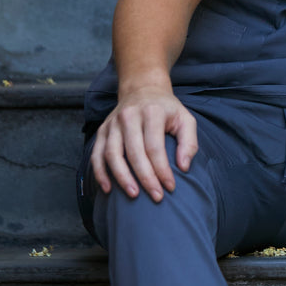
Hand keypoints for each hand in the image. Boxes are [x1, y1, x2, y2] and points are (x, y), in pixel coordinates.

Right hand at [90, 85, 198, 200]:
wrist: (143, 89)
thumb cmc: (167, 110)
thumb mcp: (186, 119)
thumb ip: (189, 142)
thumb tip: (184, 167)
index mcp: (152, 113)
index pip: (155, 147)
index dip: (162, 170)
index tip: (170, 187)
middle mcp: (129, 117)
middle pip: (134, 152)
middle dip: (145, 177)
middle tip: (155, 196)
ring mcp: (112, 123)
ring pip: (112, 154)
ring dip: (121, 178)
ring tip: (133, 195)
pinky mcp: (102, 130)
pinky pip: (97, 154)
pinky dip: (100, 173)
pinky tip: (107, 188)